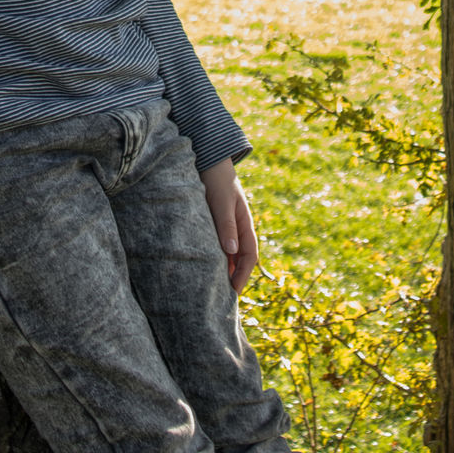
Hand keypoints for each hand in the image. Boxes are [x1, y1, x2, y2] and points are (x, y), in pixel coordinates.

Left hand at [198, 157, 258, 293]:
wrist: (208, 156)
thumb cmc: (216, 177)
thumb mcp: (222, 201)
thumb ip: (227, 224)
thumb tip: (232, 252)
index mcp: (245, 222)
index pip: (249, 255)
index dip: (243, 274)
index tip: (233, 291)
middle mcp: (237, 225)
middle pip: (240, 256)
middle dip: (235, 276)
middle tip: (223, 297)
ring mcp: (225, 222)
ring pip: (228, 250)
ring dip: (224, 266)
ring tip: (213, 285)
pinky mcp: (212, 219)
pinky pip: (216, 241)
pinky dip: (214, 254)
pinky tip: (203, 262)